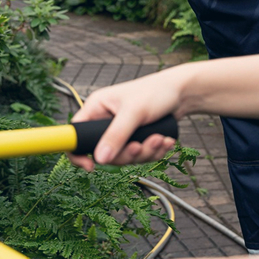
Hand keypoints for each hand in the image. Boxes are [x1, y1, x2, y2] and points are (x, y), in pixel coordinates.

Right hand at [67, 68, 185, 169]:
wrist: (182, 93)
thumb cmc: (156, 92)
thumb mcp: (134, 113)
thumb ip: (117, 135)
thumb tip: (100, 159)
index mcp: (97, 107)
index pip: (76, 133)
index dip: (77, 152)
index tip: (91, 166)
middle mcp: (105, 120)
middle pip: (104, 152)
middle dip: (126, 154)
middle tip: (141, 146)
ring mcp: (121, 131)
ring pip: (124, 156)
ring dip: (144, 153)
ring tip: (160, 139)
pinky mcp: (135, 138)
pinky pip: (138, 155)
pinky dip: (153, 152)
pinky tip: (165, 141)